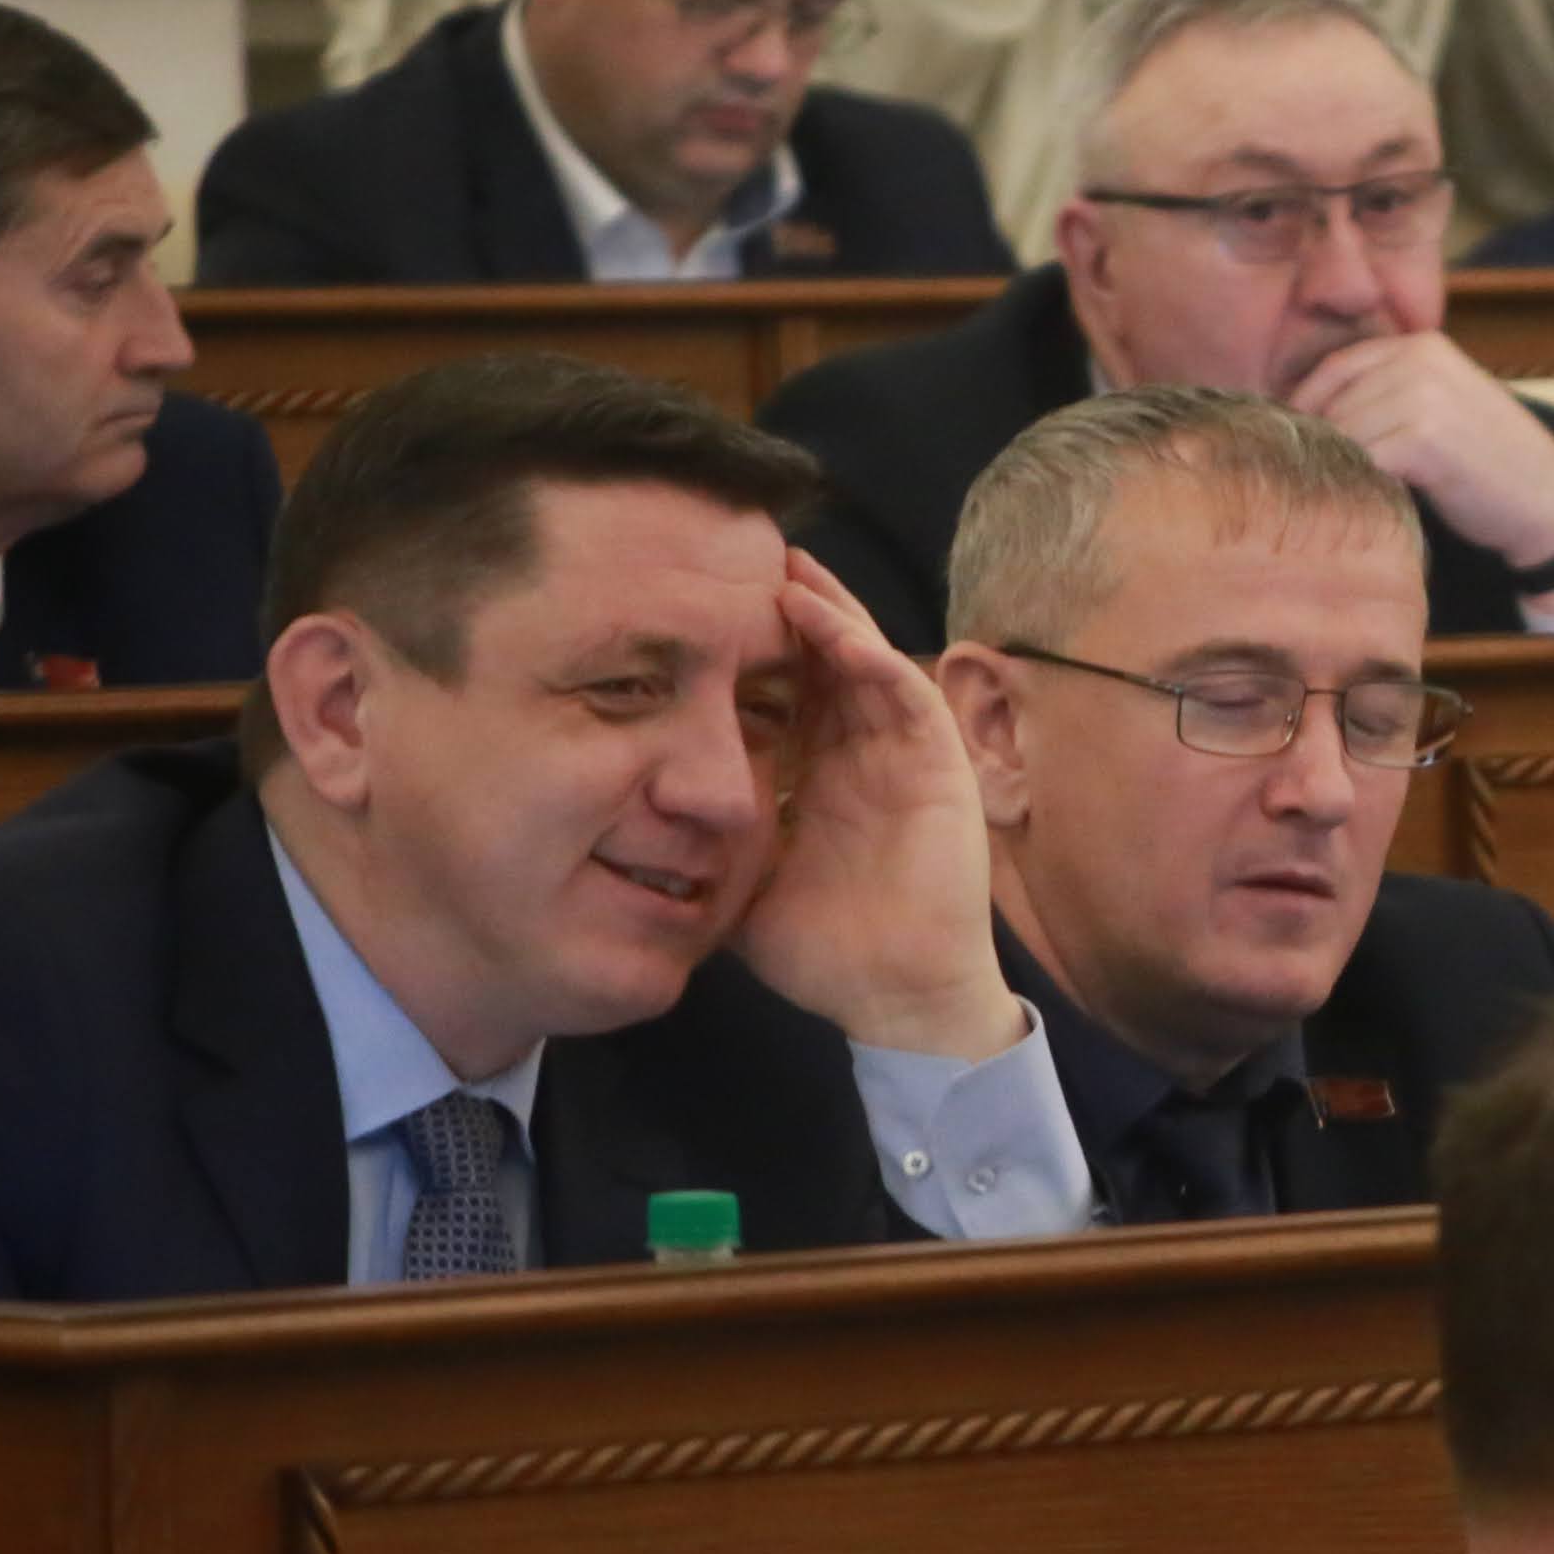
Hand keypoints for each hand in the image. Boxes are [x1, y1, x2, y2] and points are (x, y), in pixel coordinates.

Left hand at [731, 552, 1025, 1060]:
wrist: (893, 997)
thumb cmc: (823, 953)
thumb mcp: (737, 885)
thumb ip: (696, 850)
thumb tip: (613, 837)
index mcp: (820, 777)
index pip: (786, 694)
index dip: (749, 649)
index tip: (696, 609)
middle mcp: (863, 756)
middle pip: (826, 662)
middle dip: (790, 609)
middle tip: (741, 556)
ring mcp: (904, 758)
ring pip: (868, 662)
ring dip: (830, 615)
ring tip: (785, 571)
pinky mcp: (939, 767)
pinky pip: (907, 694)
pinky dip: (870, 655)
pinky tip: (828, 627)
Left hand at [1287, 333, 1553, 601]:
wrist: (1550, 505)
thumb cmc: (1491, 465)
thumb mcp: (1442, 405)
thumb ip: (1390, 392)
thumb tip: (1306, 412)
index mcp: (1423, 346)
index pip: (1337, 368)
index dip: (1311, 408)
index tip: (1304, 443)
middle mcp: (1420, 360)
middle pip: (1335, 403)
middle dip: (1329, 444)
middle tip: (1335, 479)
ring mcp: (1422, 396)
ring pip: (1344, 434)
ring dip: (1347, 468)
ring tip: (1366, 492)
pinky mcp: (1423, 438)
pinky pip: (1364, 461)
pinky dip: (1367, 485)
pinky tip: (1385, 500)